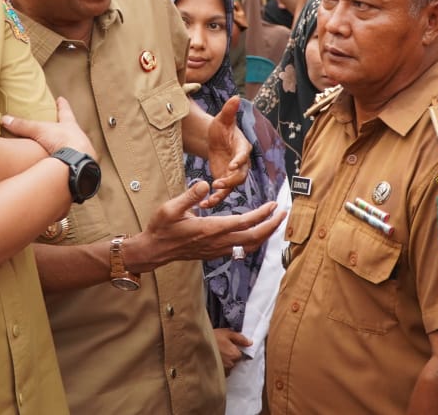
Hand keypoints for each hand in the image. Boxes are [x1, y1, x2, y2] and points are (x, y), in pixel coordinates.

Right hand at [0, 97, 95, 159]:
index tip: (61, 98)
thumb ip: (22, 126)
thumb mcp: (40, 130)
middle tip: (60, 124)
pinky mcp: (77, 165)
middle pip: (71, 129)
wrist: (78, 162)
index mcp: (69, 125)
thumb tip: (4, 118)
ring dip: (67, 146)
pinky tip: (60, 166)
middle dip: (65, 127)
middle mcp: (77, 137)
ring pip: (73, 146)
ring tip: (59, 149)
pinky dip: (65, 162)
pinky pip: (70, 162)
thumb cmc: (63, 141)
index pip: (65, 111)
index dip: (62, 105)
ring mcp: (80, 151)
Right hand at [126, 181, 284, 271]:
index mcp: (210, 229)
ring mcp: (216, 250)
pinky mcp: (214, 253)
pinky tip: (256, 234)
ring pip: (248, 247)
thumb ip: (189, 195)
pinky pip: (240, 250)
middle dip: (271, 226)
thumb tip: (205, 184)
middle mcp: (217, 242)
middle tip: (283, 214)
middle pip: (253, 238)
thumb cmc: (161, 228)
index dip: (261, 214)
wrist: (154, 250)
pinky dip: (253, 242)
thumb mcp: (170, 208)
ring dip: (265, 235)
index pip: (244, 222)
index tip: (274, 205)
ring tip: (275, 223)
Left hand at [203, 96, 250, 206]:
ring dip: (222, 193)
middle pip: (240, 175)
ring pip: (232, 187)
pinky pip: (222, 193)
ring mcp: (234, 173)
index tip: (231, 165)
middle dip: (230, 180)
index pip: (243, 155)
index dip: (238, 160)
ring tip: (210, 200)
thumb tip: (236, 97)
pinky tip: (203, 205)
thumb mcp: (223, 119)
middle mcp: (241, 162)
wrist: (216, 139)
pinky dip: (214, 199)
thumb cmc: (221, 128)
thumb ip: (229, 110)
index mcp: (242, 147)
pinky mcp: (225, 181)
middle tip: (218, 183)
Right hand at [212, 328, 251, 375]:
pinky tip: (213, 361)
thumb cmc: (212, 338)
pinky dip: (218, 368)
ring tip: (216, 355)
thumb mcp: (227, 333)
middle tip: (221, 350)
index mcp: (235, 355)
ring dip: (224, 363)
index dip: (234, 350)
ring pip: (228, 367)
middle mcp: (231, 365)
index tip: (228, 347)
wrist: (196, 345)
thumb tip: (250, 343)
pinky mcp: (217, 375)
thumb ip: (240, 338)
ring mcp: (224, 371)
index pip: (240, 355)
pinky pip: (221, 372)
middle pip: (234, 362)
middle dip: (230, 357)